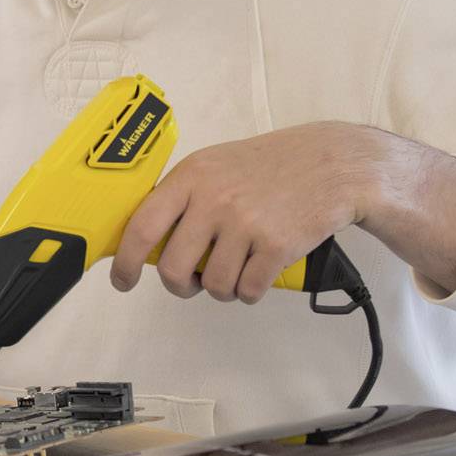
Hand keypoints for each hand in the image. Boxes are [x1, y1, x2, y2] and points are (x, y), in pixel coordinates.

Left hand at [107, 122, 455, 301]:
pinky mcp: (276, 246)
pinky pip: (247, 290)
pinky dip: (250, 291)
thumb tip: (146, 241)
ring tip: (236, 269)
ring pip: (214, 286)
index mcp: (191, 177)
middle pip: (174, 269)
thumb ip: (184, 196)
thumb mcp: (217, 165)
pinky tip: (259, 272)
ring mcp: (245, 224)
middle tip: (193, 282)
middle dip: (181, 286)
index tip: (123, 281)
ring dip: (222, 289)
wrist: (333, 164)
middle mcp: (213, 200)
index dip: (125, 263)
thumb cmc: (270, 166)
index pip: (142, 227)